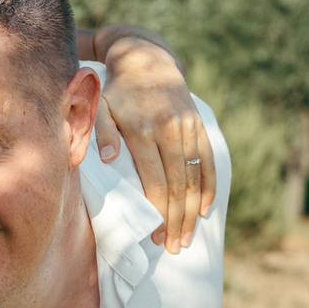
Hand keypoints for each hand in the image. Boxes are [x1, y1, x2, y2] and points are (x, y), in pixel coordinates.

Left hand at [94, 39, 215, 253]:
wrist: (146, 59)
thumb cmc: (114, 91)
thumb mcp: (99, 106)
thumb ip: (101, 133)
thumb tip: (108, 160)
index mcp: (143, 129)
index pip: (156, 179)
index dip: (157, 210)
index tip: (154, 235)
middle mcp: (170, 129)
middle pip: (178, 184)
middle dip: (176, 219)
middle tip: (172, 248)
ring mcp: (188, 128)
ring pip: (195, 177)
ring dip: (193, 211)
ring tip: (186, 238)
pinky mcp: (199, 126)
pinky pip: (208, 161)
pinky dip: (209, 187)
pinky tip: (205, 210)